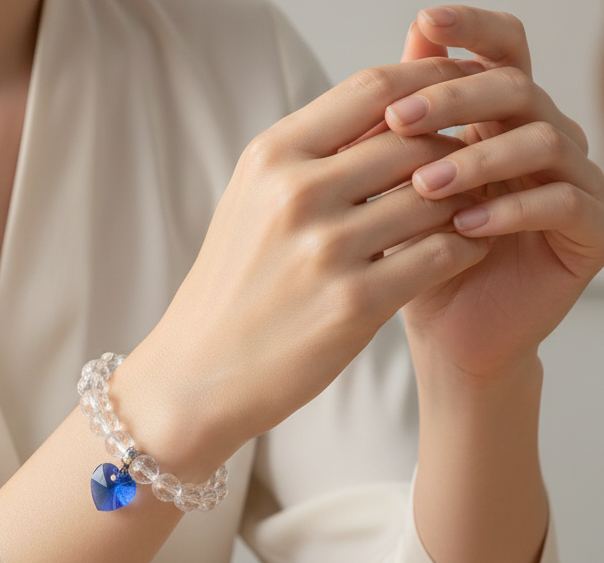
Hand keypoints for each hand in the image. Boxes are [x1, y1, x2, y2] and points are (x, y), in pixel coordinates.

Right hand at [119, 57, 492, 474]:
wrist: (199, 374)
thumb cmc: (232, 290)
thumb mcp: (252, 206)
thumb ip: (312, 160)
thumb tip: (394, 119)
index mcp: (270, 160)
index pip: (371, 89)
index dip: (428, 81)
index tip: (455, 95)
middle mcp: (297, 194)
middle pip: (413, 140)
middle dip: (454, 150)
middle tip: (471, 167)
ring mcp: (326, 250)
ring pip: (434, 198)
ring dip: (463, 202)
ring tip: (468, 212)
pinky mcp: (355, 304)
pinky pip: (441, 255)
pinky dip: (465, 247)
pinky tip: (466, 249)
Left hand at [390, 5, 603, 379]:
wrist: (446, 332)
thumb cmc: (418, 260)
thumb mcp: (398, 195)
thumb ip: (396, 141)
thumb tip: (370, 79)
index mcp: (500, 122)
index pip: (499, 54)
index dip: (471, 31)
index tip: (427, 21)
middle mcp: (543, 140)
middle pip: (516, 87)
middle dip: (455, 98)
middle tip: (398, 118)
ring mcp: (574, 182)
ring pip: (541, 140)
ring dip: (478, 157)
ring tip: (425, 183)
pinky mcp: (591, 230)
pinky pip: (562, 203)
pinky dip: (511, 210)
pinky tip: (465, 225)